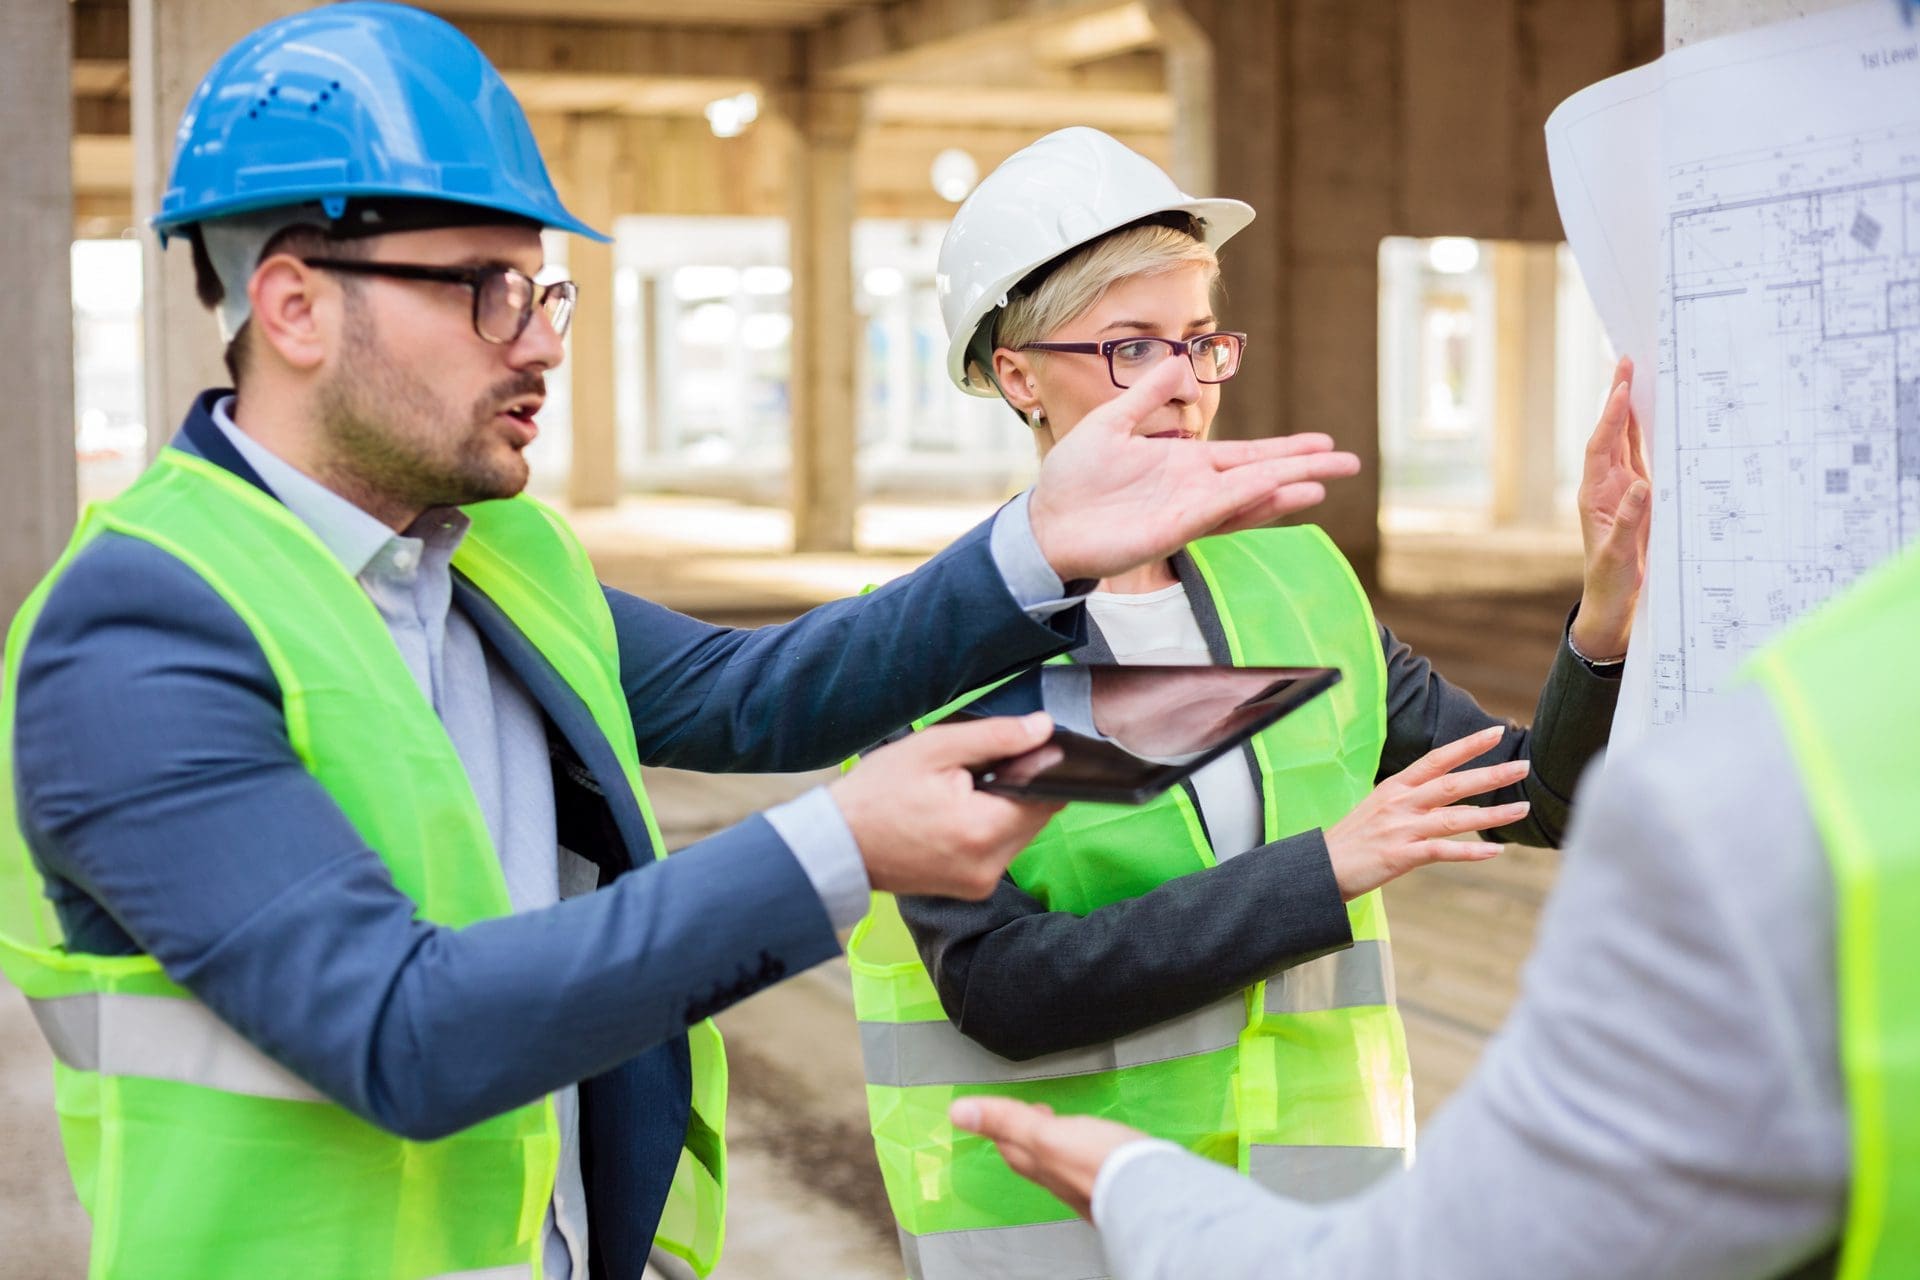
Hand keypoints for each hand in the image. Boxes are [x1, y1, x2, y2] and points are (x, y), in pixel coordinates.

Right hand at [831, 713, 1064, 898]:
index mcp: (983, 830)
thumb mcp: (934, 748)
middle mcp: (990, 865)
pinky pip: (1000, 850)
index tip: (1014, 752)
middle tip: (973, 773)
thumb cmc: (877, 793)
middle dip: (1018, 789)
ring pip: (1020, 833)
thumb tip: (1044, 728)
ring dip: (1004, 809)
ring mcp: (981, 883)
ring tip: (961, 794)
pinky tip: (958, 815)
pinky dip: (989, 829)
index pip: (1047, 795)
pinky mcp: (972, 889)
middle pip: (1036, 817)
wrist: (837, 844)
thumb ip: (996, 737)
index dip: (1038, 768)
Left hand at [948, 1097, 1144, 1219]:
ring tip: (1054, 1126)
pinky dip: (1077, 1153)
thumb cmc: (1102, 1162)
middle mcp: (1055, 1177)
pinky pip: (1080, 1168)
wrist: (1151, 1193)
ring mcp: (1080, 1184)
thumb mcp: (1045, 1132)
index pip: (1007, 1142)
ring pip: (1056, 1161)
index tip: (997, 1107)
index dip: (999, 1122)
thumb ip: (1005, 1120)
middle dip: (1024, 1133)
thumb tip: (958, 1113)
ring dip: (1051, 1142)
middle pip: (1030, 1155)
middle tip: (1029, 1114)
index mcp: (1038, 1161)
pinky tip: (1088, 1149)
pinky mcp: (1106, 1186)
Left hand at [1027, 359, 1361, 582]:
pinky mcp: (1173, 530)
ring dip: (1286, 488)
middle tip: (1350, 463)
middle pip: (1261, 475)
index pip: (1247, 455)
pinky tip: (1279, 489)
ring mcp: (1187, 511)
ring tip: (1325, 481)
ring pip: (1249, 497)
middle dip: (1304, 469)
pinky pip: (1220, 511)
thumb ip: (1148, 394)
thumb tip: (1182, 366)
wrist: (1044, 521)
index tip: (1323, 445)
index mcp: (1185, 464)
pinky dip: (1251, 501)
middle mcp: (1195, 489)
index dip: (1285, 450)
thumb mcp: (1112, 421)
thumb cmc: (1073, 480)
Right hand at [1322, 725, 1529, 899]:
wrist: (1321, 867)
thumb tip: (1456, 803)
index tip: (1496, 732)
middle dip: (1490, 774)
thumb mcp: (1380, 809)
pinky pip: (1442, 851)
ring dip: (1493, 814)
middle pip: (1453, 783)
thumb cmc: (1352, 840)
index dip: (1468, 745)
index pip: (1437, 759)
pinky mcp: (1401, 856)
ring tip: (1522, 808)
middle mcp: (1400, 803)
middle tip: (1523, 766)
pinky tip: (1495, 852)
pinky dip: (1470, 852)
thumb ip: (1414, 802)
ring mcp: (1401, 829)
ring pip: (1455, 817)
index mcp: (1395, 788)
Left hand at [1572, 356, 1650, 659]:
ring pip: (1627, 442)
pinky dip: (1647, 434)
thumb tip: (1640, 486)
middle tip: (1626, 362)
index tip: (1620, 389)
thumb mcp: (1619, 555)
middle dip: (1619, 399)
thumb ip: (1629, 522)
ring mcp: (1621, 489)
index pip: (1602, 447)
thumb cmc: (1612, 581)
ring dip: (1632, 411)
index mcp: (1595, 495)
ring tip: (1639, 376)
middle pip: (1611, 434)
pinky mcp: (1638, 497)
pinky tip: (1656, 415)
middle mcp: (1605, 486)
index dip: (1611, 418)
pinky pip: (1642, 458)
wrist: (1613, 602)